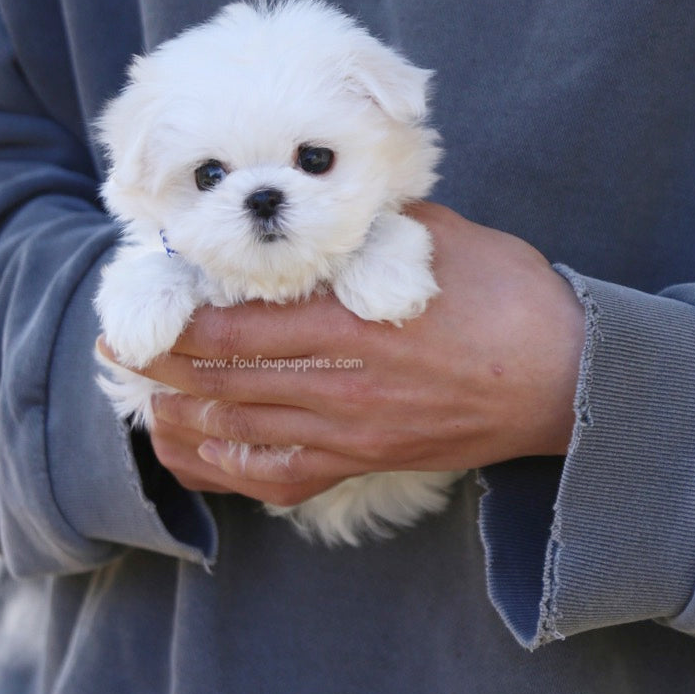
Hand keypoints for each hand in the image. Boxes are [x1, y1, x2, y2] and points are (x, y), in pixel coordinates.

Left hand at [99, 202, 584, 507]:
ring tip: (145, 397)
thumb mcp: (440, 241)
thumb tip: (319, 216)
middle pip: (225, 382)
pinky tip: (202, 452)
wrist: (574, 381)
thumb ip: (368, 231)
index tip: (147, 301)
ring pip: (242, 432)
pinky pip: (281, 477)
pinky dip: (231, 468)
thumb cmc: (514, 300)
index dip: (180, 319)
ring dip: (182, 416)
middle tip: (120, 347)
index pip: (238, 328)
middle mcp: (343, 388)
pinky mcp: (368, 462)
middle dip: (162, 366)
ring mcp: (353, 434)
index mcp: (354, 325)